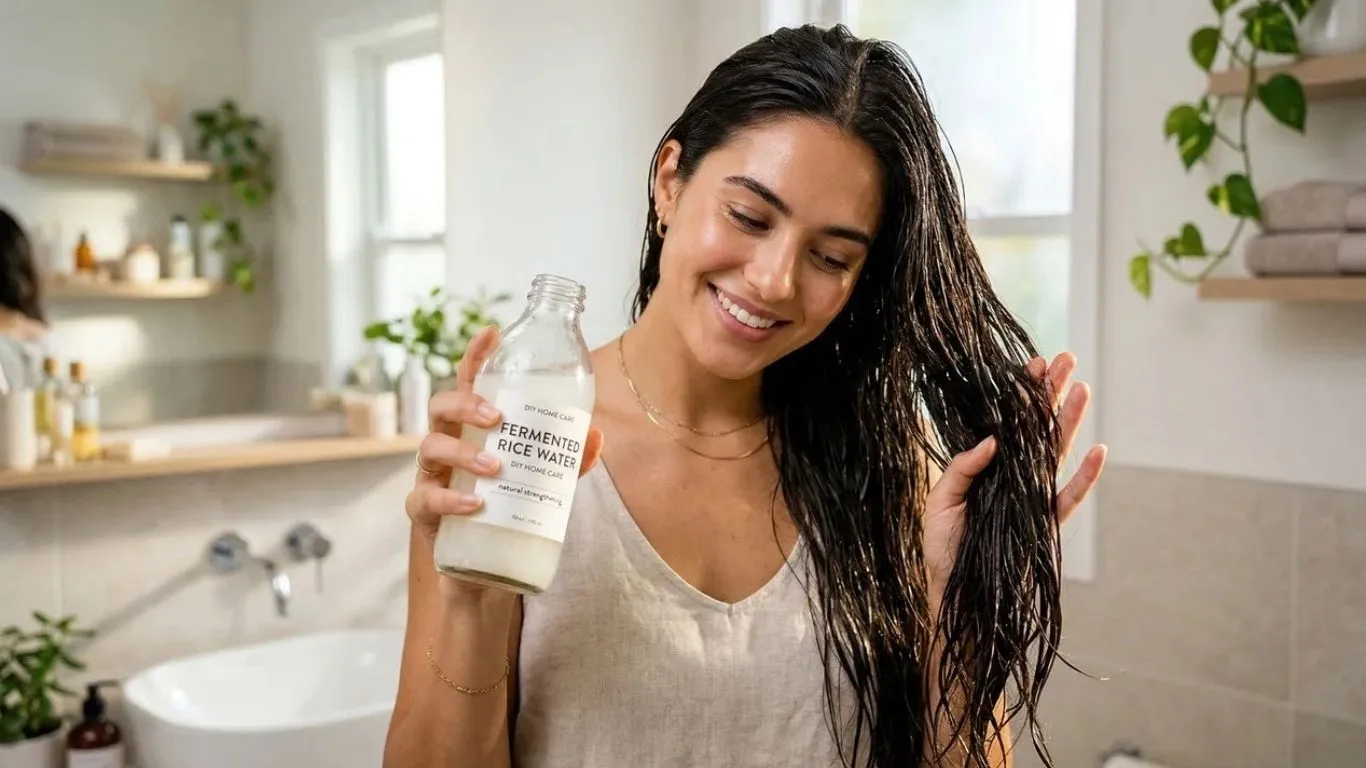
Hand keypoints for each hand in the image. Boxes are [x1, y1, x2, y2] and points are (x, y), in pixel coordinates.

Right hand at [404, 325, 604, 542]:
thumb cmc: (508, 510)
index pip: (469, 384)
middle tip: (496, 417)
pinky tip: (476, 504)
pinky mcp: (424, 514)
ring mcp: (431, 478)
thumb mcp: (542, 483)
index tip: (492, 332)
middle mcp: (447, 446)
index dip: (476, 356)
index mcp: (473, 430)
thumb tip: (595, 436)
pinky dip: (450, 500)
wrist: (487, 570)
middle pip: (441, 407)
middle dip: (465, 404)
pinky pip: (424, 499)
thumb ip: (565, 461)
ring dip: (463, 453)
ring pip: (430, 449)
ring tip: (495, 467)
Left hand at [921, 351, 1106, 596]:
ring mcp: (1032, 499)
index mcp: (986, 468)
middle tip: (1066, 359)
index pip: (1008, 424)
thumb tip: (993, 440)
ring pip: (1056, 454)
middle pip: (1037, 429)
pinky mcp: (1046, 525)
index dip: (1021, 395)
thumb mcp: (939, 503)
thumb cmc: (941, 550)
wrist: (956, 596)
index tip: (1034, 363)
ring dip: (1070, 422)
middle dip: (1051, 394)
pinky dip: (1086, 477)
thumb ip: (962, 470)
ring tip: (1083, 388)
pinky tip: (1100, 451)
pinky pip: (1069, 498)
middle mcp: (1013, 478)